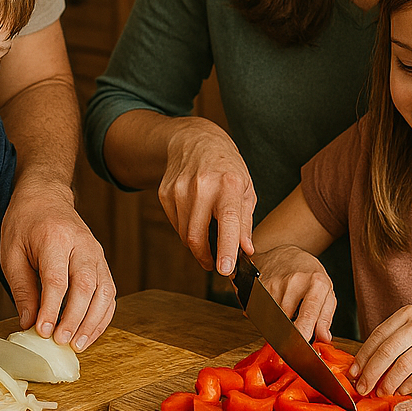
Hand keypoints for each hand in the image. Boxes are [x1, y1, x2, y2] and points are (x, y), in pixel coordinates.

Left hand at [0, 178, 115, 350]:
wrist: (46, 196)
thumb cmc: (25, 222)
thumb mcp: (12, 252)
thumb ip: (22, 288)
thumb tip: (29, 322)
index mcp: (55, 237)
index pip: (57, 279)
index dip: (51, 309)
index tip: (42, 332)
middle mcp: (82, 244)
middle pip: (86, 285)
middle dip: (75, 318)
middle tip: (62, 342)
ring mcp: (96, 252)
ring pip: (104, 291)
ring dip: (93, 321)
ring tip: (78, 345)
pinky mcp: (101, 261)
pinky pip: (109, 292)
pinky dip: (103, 316)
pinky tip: (89, 333)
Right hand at [159, 119, 256, 275]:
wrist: (196, 140)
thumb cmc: (227, 167)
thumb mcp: (246, 189)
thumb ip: (245, 222)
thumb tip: (245, 250)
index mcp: (229, 184)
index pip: (228, 220)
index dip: (226, 247)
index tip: (225, 269)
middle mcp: (202, 185)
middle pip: (197, 235)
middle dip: (206, 257)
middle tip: (215, 264)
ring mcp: (180, 188)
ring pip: (184, 233)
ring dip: (196, 242)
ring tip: (208, 231)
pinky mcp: (165, 192)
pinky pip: (175, 224)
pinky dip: (186, 228)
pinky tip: (195, 214)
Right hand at [254, 245, 335, 342]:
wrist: (287, 253)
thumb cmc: (310, 275)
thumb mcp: (327, 292)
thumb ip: (325, 317)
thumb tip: (324, 339)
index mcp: (316, 283)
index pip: (309, 312)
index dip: (304, 332)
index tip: (301, 346)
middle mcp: (294, 281)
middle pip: (287, 320)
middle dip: (288, 336)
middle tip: (293, 341)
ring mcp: (274, 282)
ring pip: (271, 319)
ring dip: (276, 326)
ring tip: (285, 317)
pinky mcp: (259, 284)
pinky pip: (259, 311)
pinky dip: (265, 317)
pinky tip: (273, 309)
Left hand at [348, 305, 411, 395]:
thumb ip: (398, 342)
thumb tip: (368, 367)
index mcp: (409, 314)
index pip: (378, 335)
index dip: (363, 355)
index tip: (352, 372)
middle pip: (387, 350)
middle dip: (370, 372)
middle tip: (361, 388)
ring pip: (403, 364)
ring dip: (388, 383)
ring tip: (381, 394)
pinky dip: (408, 386)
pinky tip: (401, 392)